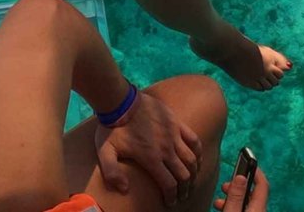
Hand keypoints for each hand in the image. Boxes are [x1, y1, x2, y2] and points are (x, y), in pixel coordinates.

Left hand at [94, 89, 201, 206]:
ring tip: (191, 180)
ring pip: (192, 159)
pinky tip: (197, 159)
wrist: (122, 102)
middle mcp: (166, 149)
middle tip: (183, 195)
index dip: (172, 196)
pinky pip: (194, 139)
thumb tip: (125, 189)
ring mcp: (174, 135)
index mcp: (151, 158)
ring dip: (194, 173)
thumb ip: (112, 173)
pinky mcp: (177, 123)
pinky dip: (198, 151)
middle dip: (185, 189)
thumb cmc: (112, 129)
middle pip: (184, 174)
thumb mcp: (105, 152)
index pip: (169, 184)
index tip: (171, 203)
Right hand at [215, 167, 269, 211]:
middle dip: (238, 185)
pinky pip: (243, 209)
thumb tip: (240, 177)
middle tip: (226, 184)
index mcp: (259, 207)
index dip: (256, 171)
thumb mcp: (232, 211)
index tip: (248, 161)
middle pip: (252, 192)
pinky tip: (223, 207)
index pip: (262, 184)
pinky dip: (234, 205)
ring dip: (233, 196)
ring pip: (246, 202)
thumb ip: (236, 196)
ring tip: (220, 199)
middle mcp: (259, 211)